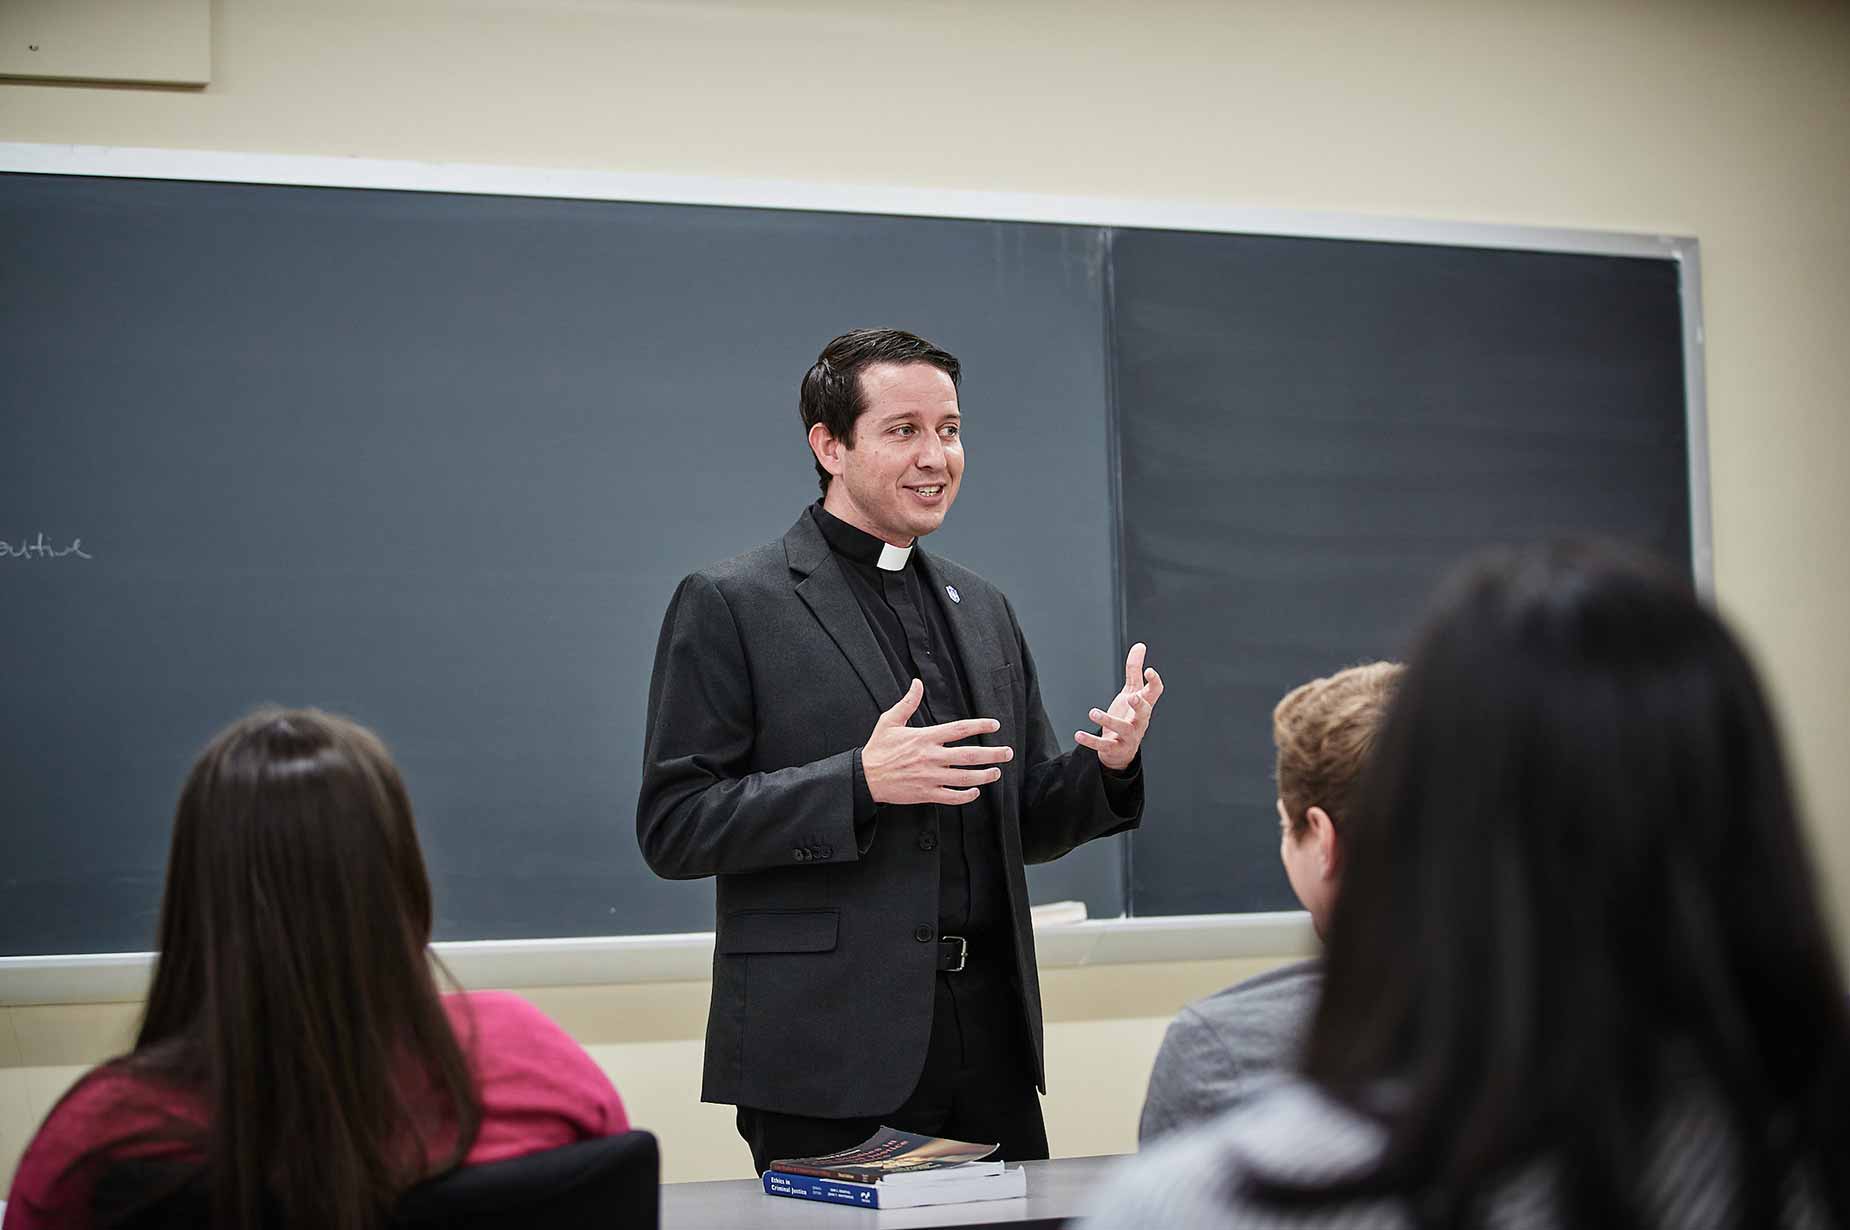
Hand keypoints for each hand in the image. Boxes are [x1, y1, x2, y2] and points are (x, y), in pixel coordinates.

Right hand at [863, 679, 1013, 805]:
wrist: (864, 778)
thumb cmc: (878, 749)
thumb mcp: (889, 721)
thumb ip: (908, 702)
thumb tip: (917, 683)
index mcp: (925, 738)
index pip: (959, 729)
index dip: (980, 725)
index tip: (995, 724)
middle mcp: (931, 757)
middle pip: (969, 755)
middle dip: (992, 754)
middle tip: (1008, 753)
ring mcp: (930, 777)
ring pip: (964, 777)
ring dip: (984, 775)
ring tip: (997, 772)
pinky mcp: (926, 794)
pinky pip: (951, 797)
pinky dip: (966, 795)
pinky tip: (975, 792)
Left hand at [1076, 642, 1162, 771]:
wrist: (1121, 750)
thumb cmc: (1128, 716)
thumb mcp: (1132, 692)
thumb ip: (1134, 670)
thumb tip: (1140, 646)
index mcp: (1144, 706)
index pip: (1155, 693)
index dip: (1154, 682)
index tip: (1149, 670)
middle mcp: (1139, 721)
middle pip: (1144, 713)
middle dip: (1139, 705)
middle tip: (1131, 697)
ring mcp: (1128, 736)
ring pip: (1123, 728)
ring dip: (1108, 720)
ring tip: (1092, 712)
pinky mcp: (1114, 748)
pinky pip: (1103, 745)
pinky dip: (1091, 740)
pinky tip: (1078, 734)